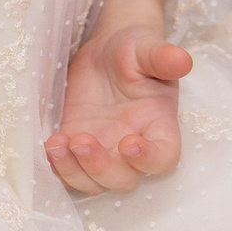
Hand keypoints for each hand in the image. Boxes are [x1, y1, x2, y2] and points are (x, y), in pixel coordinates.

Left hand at [46, 0, 192, 194]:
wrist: (105, 52)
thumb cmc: (134, 50)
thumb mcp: (146, 47)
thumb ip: (162, 57)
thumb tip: (182, 60)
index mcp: (158, 127)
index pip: (163, 157)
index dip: (149, 159)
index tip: (129, 143)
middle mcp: (131, 148)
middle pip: (124, 179)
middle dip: (102, 167)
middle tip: (82, 139)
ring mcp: (103, 152)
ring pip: (93, 183)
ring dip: (74, 171)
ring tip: (57, 143)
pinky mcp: (75, 150)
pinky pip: (67, 174)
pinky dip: (57, 168)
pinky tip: (49, 144)